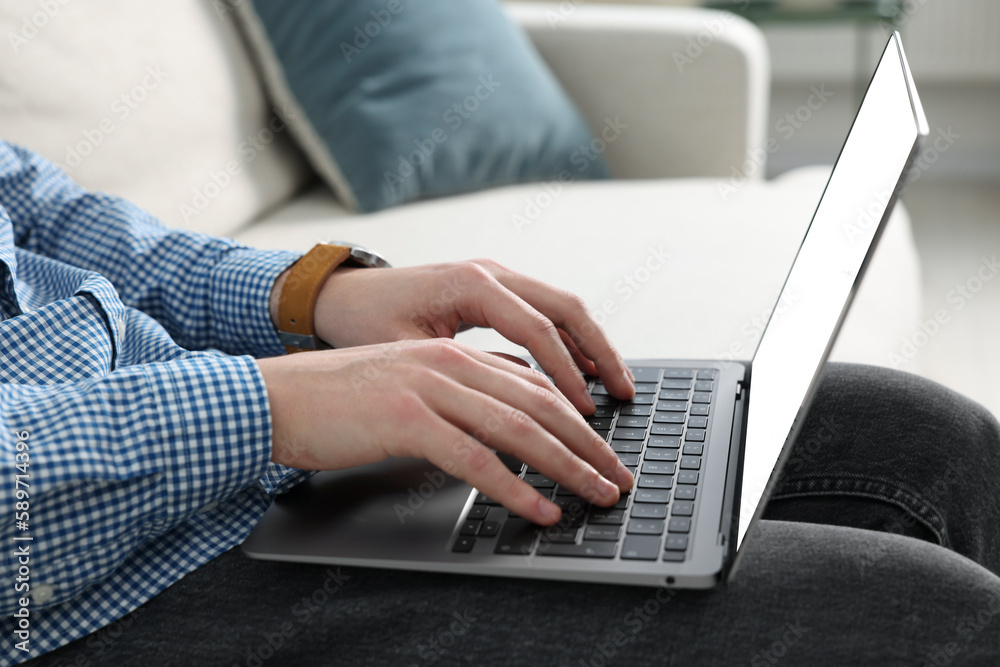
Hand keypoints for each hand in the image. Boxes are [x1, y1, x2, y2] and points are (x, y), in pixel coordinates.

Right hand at [257, 338, 633, 524]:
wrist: (275, 397)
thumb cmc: (339, 398)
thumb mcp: (410, 386)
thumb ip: (458, 393)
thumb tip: (506, 414)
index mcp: (453, 354)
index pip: (534, 383)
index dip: (576, 417)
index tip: (603, 448)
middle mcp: (449, 363)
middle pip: (540, 403)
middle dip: (588, 444)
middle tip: (617, 477)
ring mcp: (429, 388)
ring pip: (519, 428)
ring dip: (567, 466)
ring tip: (597, 495)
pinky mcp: (407, 420)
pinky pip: (476, 459)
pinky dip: (515, 488)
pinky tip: (541, 509)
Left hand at [308, 259, 635, 413]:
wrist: (341, 294)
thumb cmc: (365, 322)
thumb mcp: (403, 351)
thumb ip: (456, 375)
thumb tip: (505, 414)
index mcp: (471, 283)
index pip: (537, 329)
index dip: (566, 373)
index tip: (584, 411)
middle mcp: (491, 273)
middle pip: (566, 308)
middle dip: (600, 353)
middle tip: (625, 394)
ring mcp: (496, 277)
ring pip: (563, 307)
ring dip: (592, 345)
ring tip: (616, 386)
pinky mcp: (494, 290)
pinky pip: (545, 312)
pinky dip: (570, 341)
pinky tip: (583, 373)